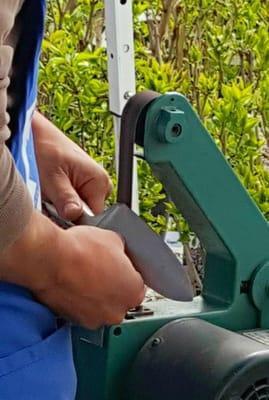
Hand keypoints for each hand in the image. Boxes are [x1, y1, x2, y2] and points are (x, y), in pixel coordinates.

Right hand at [0, 211, 144, 328]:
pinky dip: (79, 299)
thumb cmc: (81, 250)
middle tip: (101, 268)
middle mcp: (117, 311)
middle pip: (120, 297)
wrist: (50, 259)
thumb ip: (122, 250)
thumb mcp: (113, 238)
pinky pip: (82, 309)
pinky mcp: (73, 321)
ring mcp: (94, 319)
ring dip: (96, 294)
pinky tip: (73, 282)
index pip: (138, 283)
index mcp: (133, 292)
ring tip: (85, 274)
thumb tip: (118, 250)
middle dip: (113, 285)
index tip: (120, 265)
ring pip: (101, 306)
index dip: (127, 271)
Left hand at [32, 111, 111, 219]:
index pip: (94, 217)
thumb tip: (75, 215)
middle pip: (88, 215)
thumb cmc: (44, 148)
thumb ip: (66, 198)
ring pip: (80, 209)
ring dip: (64, 206)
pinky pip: (75, 202)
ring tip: (51, 192)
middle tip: (52, 198)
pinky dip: (62, 201)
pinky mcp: (83, 185)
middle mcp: (101, 183)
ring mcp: (92, 184)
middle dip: (69, 212)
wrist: (35, 135)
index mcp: (100, 180)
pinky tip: (53, 192)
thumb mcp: (52, 177)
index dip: (75, 219)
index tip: (59, 211)